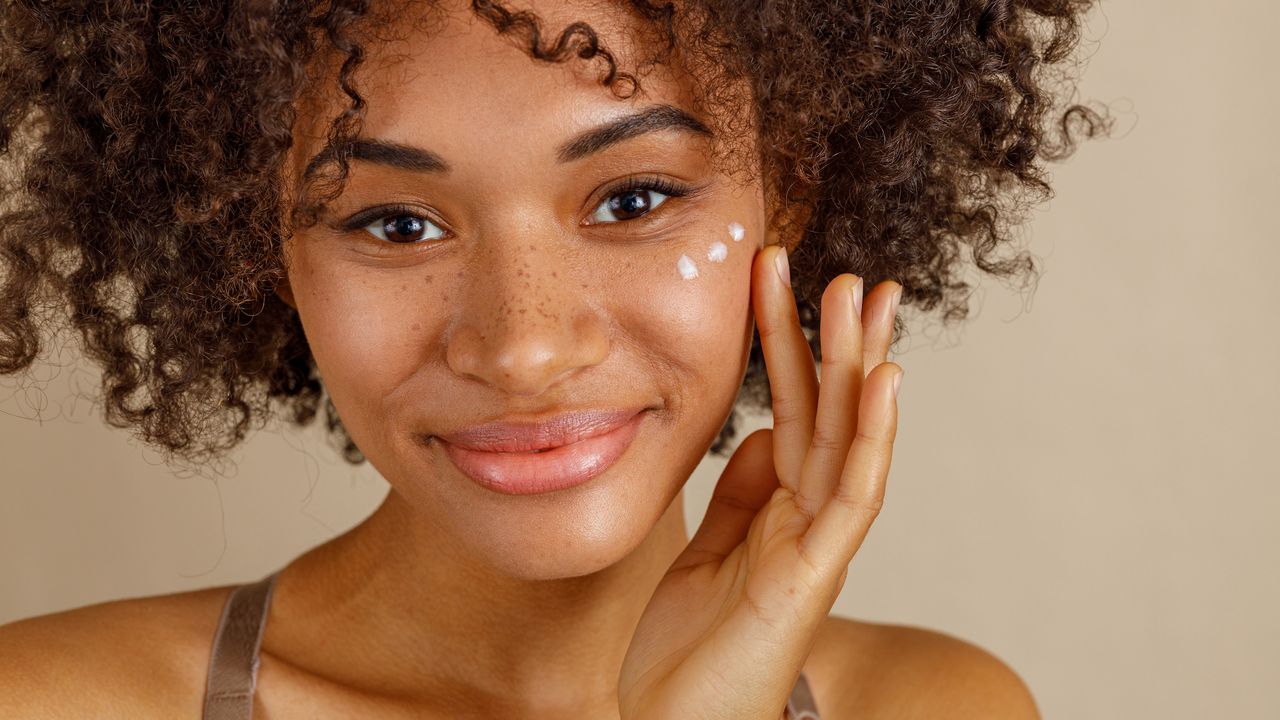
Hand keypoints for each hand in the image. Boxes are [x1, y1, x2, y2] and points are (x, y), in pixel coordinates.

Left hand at [618, 243, 903, 719]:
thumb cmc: (693, 647)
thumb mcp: (708, 550)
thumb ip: (742, 493)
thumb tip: (765, 432)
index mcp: (781, 508)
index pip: (795, 410)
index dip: (796, 347)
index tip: (793, 283)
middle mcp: (808, 517)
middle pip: (829, 412)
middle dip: (837, 340)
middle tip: (850, 271)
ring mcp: (816, 543)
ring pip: (846, 437)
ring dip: (857, 364)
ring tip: (864, 295)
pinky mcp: (813, 573)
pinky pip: (850, 495)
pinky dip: (870, 436)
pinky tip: (883, 381)